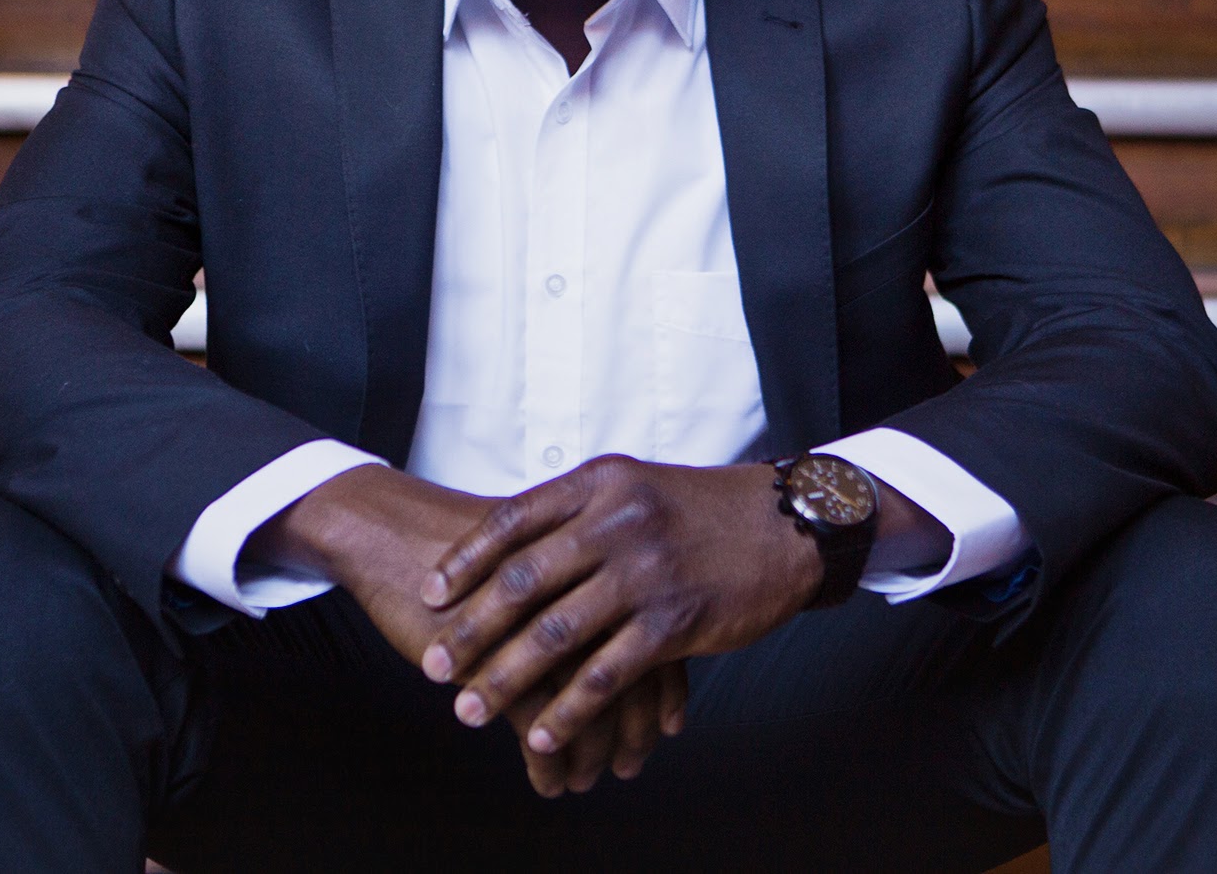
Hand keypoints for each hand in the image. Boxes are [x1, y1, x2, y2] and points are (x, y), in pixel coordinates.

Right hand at [250, 464, 686, 792]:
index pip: (654, 632)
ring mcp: (540, 622)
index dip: (665, 688)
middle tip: (633, 762)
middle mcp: (581, 586)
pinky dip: (548, 765)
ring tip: (589, 779)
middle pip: (632, 672)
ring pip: (591, 706)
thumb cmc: (464, 539)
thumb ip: (583, 578)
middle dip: (636, 730)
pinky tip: (549, 783)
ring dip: (594, 754)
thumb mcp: (537, 547)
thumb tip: (625, 627)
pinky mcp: (496, 655)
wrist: (391, 530)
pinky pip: (539, 726)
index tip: (666, 725)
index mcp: (598, 552)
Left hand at [415, 457, 824, 762]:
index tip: (430, 594)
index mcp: (599, 484)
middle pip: (522, 582)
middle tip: (434, 665)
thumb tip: (510, 546)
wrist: (786, 525)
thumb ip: (578, 512)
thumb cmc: (702, 510)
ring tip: (470, 710)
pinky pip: (607, 673)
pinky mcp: (674, 621)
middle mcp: (616, 523)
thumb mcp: (635, 488)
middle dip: (470, 630)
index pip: (513, 521)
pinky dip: (568, 709)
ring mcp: (645, 573)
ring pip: (556, 634)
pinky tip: (542, 733)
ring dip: (506, 679)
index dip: (465, 561)